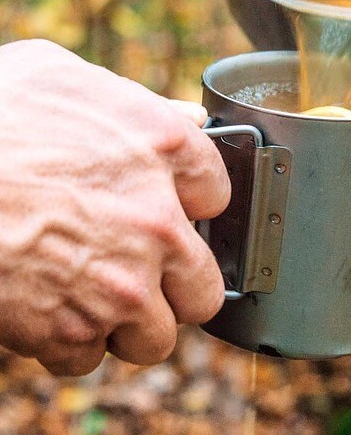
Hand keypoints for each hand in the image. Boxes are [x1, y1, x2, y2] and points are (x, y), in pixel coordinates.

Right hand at [0, 39, 229, 375]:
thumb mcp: (64, 76)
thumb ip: (136, 103)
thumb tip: (185, 120)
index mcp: (163, 148)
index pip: (217, 194)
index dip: (191, 204)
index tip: (171, 209)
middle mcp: (157, 221)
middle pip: (204, 286)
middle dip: (174, 283)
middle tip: (141, 268)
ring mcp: (120, 283)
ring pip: (156, 336)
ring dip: (127, 322)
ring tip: (93, 293)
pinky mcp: (71, 330)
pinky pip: (90, 357)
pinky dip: (70, 341)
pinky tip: (49, 305)